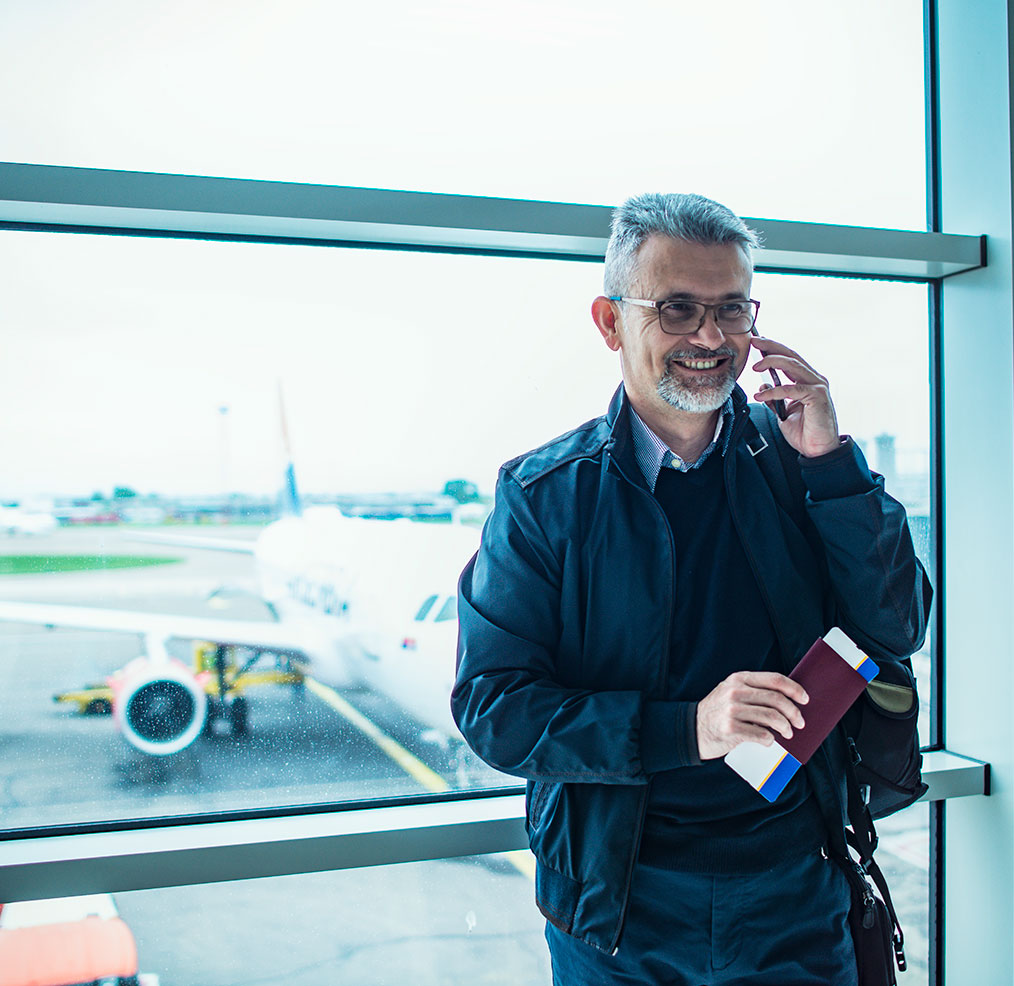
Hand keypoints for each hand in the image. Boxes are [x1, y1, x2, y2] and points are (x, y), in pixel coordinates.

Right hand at [696, 671, 808, 759]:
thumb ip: (753, 692)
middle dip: (794, 712)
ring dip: (785, 728)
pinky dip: (770, 740)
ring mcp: (732, 710)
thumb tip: (789, 700)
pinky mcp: (730, 729)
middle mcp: (735, 691)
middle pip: (776, 699)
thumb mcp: (731, 692)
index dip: (794, 689)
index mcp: (739, 679)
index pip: (774, 679)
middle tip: (800, 723)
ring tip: (788, 734)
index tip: (805, 699)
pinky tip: (770, 741)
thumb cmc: (718, 712)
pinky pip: (761, 734)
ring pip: (772, 717)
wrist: (692, 729)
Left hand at [749, 336, 840, 456]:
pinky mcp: (817, 397)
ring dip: (772, 363)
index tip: (756, 342)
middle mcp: (814, 380)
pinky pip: (792, 389)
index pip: (789, 358)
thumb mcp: (783, 413)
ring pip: (793, 366)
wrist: (817, 451)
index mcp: (807, 381)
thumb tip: (762, 386)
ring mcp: (818, 387)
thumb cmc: (804, 432)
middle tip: (754, 342)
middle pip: (791, 356)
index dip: (773, 348)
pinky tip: (761, 394)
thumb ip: (774, 399)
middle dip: (771, 347)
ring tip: (755, 366)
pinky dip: (774, 391)